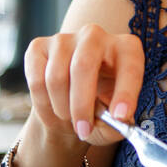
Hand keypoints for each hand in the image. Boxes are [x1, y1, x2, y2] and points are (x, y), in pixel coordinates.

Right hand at [24, 24, 143, 147]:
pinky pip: (36, 80)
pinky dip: (43, 104)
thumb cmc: (101, 107)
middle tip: (83, 131)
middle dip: (82, 105)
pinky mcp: (38, 47)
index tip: (121, 116)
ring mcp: (64, 38)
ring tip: (69, 121)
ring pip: (56, 77)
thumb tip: (117, 121)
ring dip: (61, 109)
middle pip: (83, 65)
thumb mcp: (115, 119)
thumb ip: (118, 124)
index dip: (126, 91)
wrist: (71, 102)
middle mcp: (95, 35)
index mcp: (126, 48)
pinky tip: (53, 110)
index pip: (130, 65)